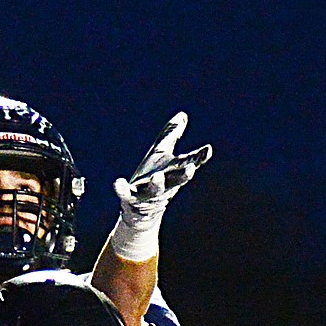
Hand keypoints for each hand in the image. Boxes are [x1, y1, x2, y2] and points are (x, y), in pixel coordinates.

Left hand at [114, 112, 211, 228]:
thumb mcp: (162, 152)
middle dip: (184, 175)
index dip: (200, 157)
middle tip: (191, 169)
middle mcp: (165, 183)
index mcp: (174, 172)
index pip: (190, 163)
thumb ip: (172, 134)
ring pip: (155, 189)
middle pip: (177, 180)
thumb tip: (182, 115)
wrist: (141, 210)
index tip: (208, 149)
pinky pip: (126, 194)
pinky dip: (122, 189)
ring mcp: (149, 193)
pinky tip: (118, 183)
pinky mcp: (132, 198)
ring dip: (157, 184)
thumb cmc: (156, 177)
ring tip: (157, 177)